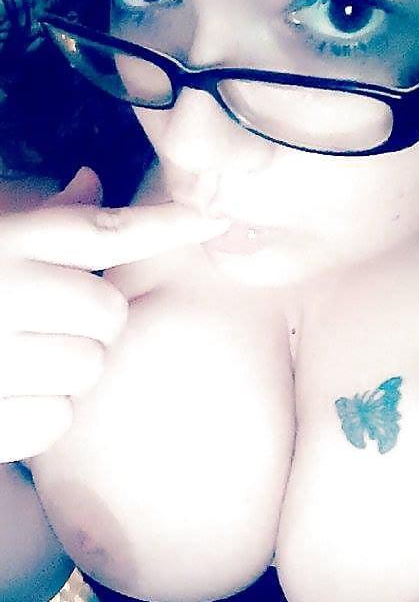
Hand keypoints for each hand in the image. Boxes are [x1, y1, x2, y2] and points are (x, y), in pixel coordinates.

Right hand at [0, 167, 229, 462]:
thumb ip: (38, 219)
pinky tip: (6, 396)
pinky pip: (61, 419)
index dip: (165, 224)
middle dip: (91, 324)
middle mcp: (1, 295)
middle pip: (110, 314)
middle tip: (49, 325)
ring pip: (91, 369)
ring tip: (19, 361)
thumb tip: (92, 182)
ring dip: (68, 369)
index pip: (101, 232)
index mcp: (1, 245)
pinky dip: (42, 414)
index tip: (215, 219)